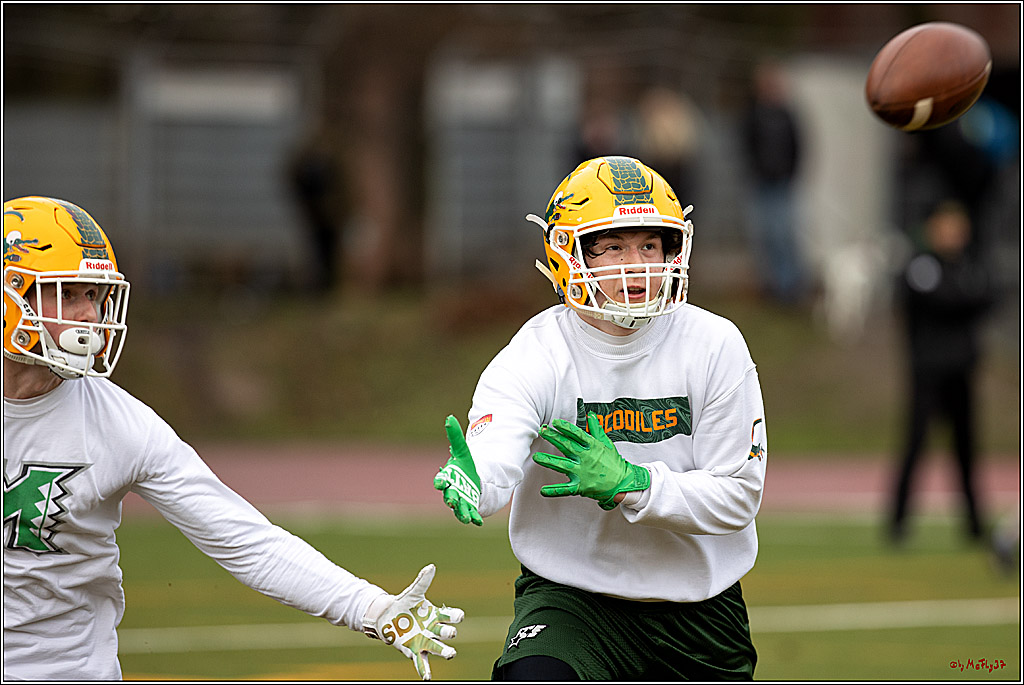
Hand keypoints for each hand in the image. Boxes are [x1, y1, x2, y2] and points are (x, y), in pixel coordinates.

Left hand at [363, 564, 464, 679]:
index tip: (459, 616)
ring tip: (450, 654)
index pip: (449, 615)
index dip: (455, 616)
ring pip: (437, 648)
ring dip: (444, 651)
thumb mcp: (413, 592)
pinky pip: (421, 662)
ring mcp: (425, 641)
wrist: (388, 617)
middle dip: (449, 633)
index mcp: (435, 615)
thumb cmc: (404, 604)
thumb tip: (431, 566)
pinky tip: (427, 677)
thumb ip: (422, 581)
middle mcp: (433, 630)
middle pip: (445, 632)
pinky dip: (424, 670)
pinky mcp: (414, 650)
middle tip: (451, 633)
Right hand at [433, 415, 483, 525]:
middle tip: (453, 501)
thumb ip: (455, 436)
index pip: (440, 480)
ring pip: (459, 508)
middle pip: (449, 496)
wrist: (471, 480)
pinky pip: (470, 514)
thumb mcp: (462, 450)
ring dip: (462, 512)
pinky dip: (473, 518)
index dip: (440, 481)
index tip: (439, 483)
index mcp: (447, 477)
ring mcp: (460, 501)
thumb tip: (450, 417)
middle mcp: (450, 491)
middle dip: (451, 499)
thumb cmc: (463, 466)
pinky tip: (478, 521)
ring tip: (466, 517)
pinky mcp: (469, 508)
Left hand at [533, 412, 650, 509]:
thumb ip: (597, 430)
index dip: (566, 428)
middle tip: (542, 431)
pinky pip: (565, 489)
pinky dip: (554, 491)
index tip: (555, 422)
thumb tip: (591, 416)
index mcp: (592, 447)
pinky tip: (543, 491)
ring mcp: (582, 473)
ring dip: (548, 461)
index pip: (577, 435)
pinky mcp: (581, 487)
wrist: (622, 483)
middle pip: (567, 446)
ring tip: (536, 457)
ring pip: (562, 465)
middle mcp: (586, 459)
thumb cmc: (614, 463)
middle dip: (553, 438)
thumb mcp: (607, 444)